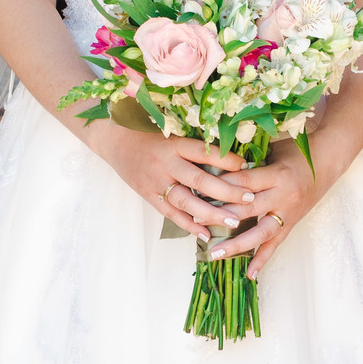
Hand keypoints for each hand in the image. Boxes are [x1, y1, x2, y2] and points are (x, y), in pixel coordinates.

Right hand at [95, 128, 255, 239]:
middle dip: (227, 192)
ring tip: (233, 222)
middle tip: (249, 200)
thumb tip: (228, 153)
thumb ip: (194, 142)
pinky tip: (205, 234)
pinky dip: (188, 224)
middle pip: (201, 181)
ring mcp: (156, 181)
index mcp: (175, 143)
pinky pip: (171, 213)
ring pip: (187, 201)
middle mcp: (166, 163)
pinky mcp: (148, 195)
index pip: (206, 153)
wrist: (113, 138)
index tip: (249, 168)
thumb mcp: (171, 130)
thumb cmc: (147, 132)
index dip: (229, 161)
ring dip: (211, 213)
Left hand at [200, 140, 324, 275]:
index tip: (197, 192)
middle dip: (220, 216)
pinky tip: (249, 274)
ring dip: (237, 245)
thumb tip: (217, 167)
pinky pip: (276, 244)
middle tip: (195, 220)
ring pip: (260, 233)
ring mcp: (288, 213)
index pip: (242, 183)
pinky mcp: (292, 223)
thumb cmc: (298, 151)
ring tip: (215, 254)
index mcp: (276, 174)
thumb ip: (249, 161)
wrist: (329, 159)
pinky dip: (262, 259)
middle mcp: (283, 196)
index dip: (220, 188)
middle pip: (247, 209)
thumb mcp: (273, 149)